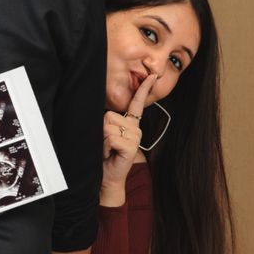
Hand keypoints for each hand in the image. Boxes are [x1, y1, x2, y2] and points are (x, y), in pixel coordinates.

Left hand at [101, 73, 156, 202]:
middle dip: (101, 129)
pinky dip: (104, 146)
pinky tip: (109, 153)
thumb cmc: (106, 155)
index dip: (143, 89)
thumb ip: (108, 123)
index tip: (151, 76)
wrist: (108, 177)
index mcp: (131, 124)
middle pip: (109, 115)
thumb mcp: (106, 135)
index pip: (137, 104)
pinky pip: (110, 137)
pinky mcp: (131, 146)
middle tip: (105, 144)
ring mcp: (135, 137)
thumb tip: (104, 113)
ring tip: (107, 149)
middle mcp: (136, 129)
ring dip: (101, 139)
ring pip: (108, 126)